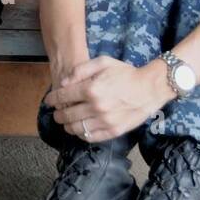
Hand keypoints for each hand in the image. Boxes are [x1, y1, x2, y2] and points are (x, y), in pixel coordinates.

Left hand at [44, 55, 172, 141]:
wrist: (151, 88)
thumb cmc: (126, 73)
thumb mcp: (103, 62)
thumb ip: (80, 70)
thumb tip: (63, 83)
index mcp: (91, 89)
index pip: (62, 97)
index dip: (52, 99)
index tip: (49, 100)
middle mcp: (96, 107)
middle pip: (66, 115)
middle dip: (57, 114)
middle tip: (56, 112)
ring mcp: (105, 121)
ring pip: (75, 128)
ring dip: (66, 125)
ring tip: (66, 121)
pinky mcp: (114, 131)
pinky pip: (90, 137)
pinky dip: (81, 134)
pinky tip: (80, 128)